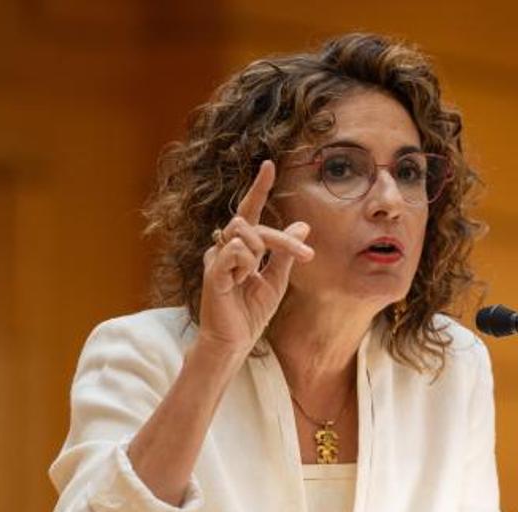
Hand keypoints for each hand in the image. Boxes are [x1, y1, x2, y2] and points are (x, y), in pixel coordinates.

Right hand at [197, 160, 313, 356]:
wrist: (234, 341)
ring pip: (242, 234)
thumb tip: (302, 225)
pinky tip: (240, 281)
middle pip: (251, 223)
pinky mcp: (211, 273)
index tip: (268, 164)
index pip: (248, 211)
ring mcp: (215, 259)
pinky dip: (245, 264)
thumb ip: (285, 253)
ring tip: (252, 278)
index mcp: (240, 248)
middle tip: (306, 255)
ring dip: (260, 254)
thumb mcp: (276, 280)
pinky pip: (233, 253)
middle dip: (283, 239)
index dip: (258, 188)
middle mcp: (223, 247)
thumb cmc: (251, 312)